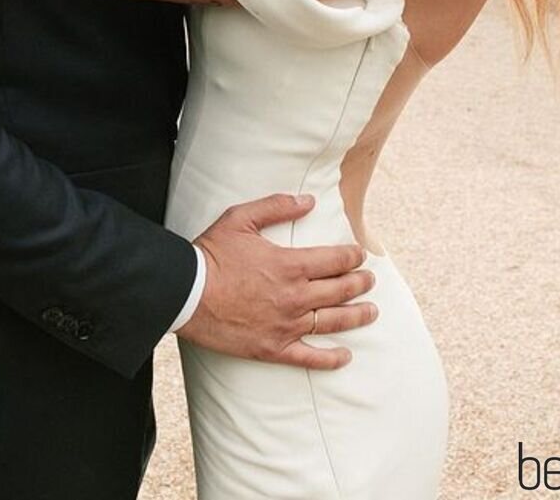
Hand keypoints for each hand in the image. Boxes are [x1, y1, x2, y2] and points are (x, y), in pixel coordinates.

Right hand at [178, 193, 377, 369]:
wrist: (186, 293)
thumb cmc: (212, 254)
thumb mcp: (241, 218)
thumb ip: (277, 206)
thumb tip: (308, 201)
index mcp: (290, 264)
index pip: (334, 260)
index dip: (352, 257)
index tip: (360, 255)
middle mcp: (294, 296)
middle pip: (340, 290)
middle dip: (360, 283)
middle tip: (370, 280)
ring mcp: (286, 325)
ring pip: (332, 321)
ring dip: (357, 315)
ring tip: (372, 311)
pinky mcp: (273, 348)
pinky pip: (309, 357)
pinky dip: (330, 358)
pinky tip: (345, 356)